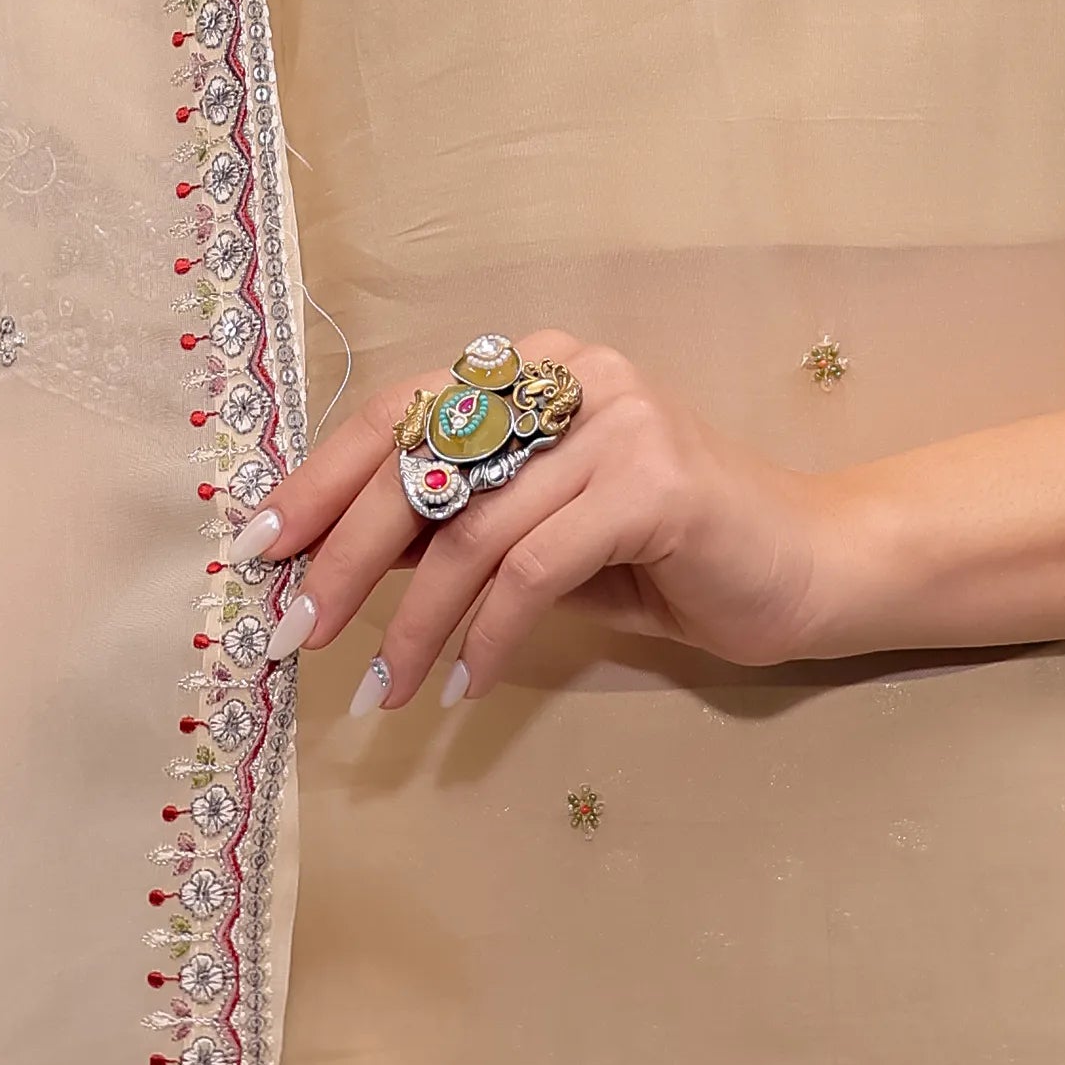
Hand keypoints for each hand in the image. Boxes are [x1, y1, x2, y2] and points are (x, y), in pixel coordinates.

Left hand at [242, 329, 845, 708]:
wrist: (807, 568)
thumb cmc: (666, 557)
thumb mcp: (538, 534)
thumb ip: (453, 525)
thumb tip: (330, 555)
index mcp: (534, 371)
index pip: (398, 413)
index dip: (318, 480)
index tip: (257, 548)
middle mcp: (572, 375)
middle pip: (421, 464)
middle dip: (344, 558)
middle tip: (295, 634)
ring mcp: (617, 422)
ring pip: (472, 529)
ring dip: (412, 623)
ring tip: (382, 692)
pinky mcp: (655, 483)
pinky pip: (536, 571)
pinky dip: (488, 639)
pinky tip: (463, 687)